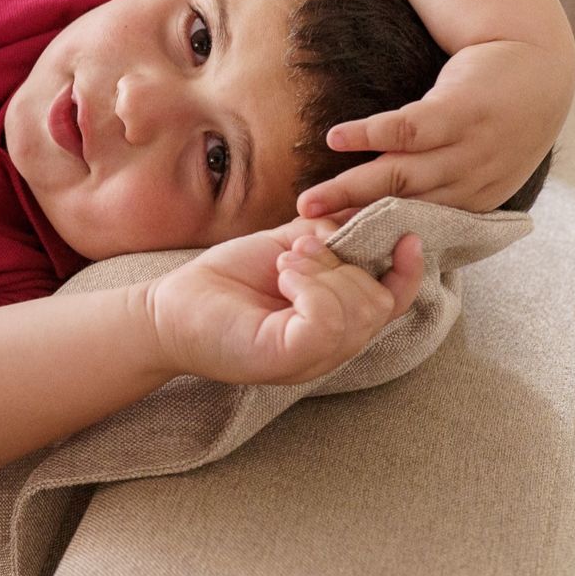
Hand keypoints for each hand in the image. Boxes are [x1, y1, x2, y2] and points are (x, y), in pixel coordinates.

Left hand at [143, 214, 424, 385]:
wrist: (167, 310)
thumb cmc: (223, 282)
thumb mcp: (282, 248)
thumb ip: (324, 237)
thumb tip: (359, 218)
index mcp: (334, 322)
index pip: (391, 303)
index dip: (407, 271)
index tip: (406, 235)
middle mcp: (331, 347)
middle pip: (378, 300)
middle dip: (341, 262)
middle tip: (293, 253)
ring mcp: (312, 357)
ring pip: (358, 308)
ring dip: (321, 270)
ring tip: (283, 265)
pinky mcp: (289, 357)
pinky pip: (328, 319)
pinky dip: (310, 286)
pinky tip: (282, 277)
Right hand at [296, 39, 573, 218]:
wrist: (534, 64)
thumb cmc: (493, 117)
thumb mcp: (476, 165)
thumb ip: (437, 188)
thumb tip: (375, 209)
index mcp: (470, 200)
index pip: (414, 227)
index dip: (372, 240)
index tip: (331, 250)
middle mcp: (469, 181)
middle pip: (399, 207)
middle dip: (350, 223)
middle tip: (308, 237)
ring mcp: (466, 147)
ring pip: (397, 176)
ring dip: (348, 190)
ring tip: (308, 202)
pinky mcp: (457, 110)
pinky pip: (406, 129)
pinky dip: (367, 135)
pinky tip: (335, 139)